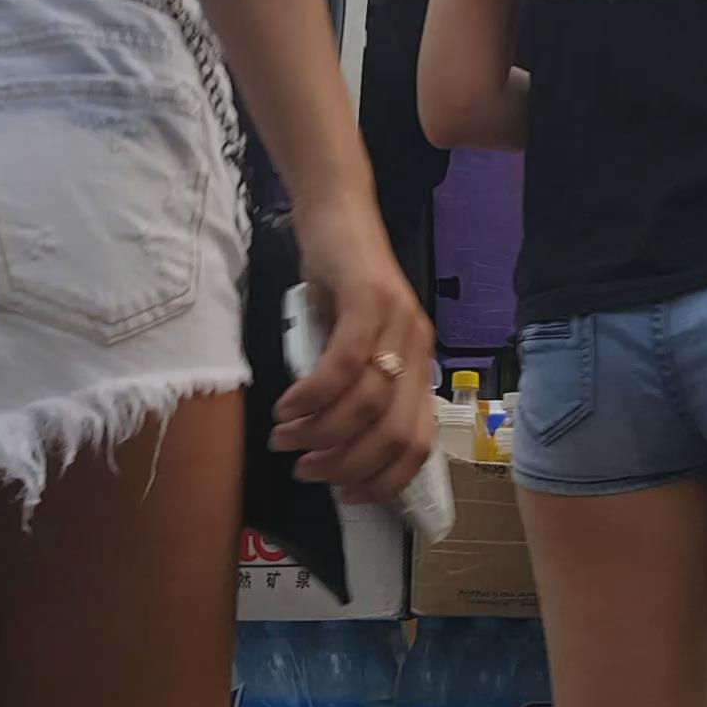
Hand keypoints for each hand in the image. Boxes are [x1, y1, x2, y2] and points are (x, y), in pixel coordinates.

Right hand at [270, 194, 435, 504]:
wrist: (337, 211)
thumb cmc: (339, 281)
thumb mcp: (351, 343)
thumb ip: (352, 389)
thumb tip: (330, 449)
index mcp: (420, 364)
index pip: (418, 444)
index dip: (382, 481)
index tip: (344, 495)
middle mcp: (418, 348)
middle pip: (395, 433)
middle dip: (348, 465)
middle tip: (305, 468)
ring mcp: (398, 323)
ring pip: (368, 403)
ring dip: (321, 433)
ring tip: (286, 438)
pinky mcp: (370, 299)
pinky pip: (345, 364)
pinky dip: (313, 396)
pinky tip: (287, 407)